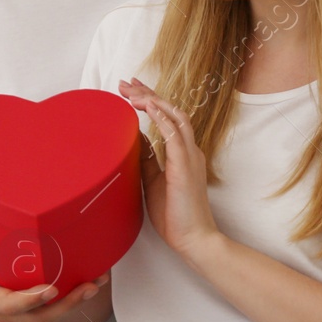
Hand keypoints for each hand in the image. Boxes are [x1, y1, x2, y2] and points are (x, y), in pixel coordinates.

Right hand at [0, 236, 108, 321]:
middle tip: (88, 287)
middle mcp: (4, 313)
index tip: (50, 289)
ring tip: (97, 281)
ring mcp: (18, 313)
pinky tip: (90, 278)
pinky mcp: (28, 307)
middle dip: (66, 305)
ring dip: (75, 301)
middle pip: (39, 317)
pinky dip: (72, 295)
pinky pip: (52, 306)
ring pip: (50, 314)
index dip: (30, 300)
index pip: (8, 306)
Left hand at [118, 77, 221, 262]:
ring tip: (133, 91)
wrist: (194, 239)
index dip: (151, 101)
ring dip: (154, 101)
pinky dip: (162, 118)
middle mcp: (189, 150)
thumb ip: (147, 159)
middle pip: (171, 111)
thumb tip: (135, 138)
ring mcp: (190, 156)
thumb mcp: (154, 181)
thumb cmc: (176, 215)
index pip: (167, 119)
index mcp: (183, 154)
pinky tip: (148, 106)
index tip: (132, 90)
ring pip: (176, 116)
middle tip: (127, 82)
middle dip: (149, 94)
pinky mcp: (186, 166)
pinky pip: (175, 134)